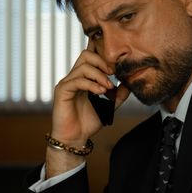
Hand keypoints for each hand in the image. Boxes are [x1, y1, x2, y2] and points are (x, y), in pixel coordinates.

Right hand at [45, 45, 130, 176]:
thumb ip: (118, 94)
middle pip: (86, 54)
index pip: (92, 57)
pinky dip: (92, 84)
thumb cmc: (88, 122)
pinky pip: (77, 80)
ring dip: (99, 75)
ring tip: (108, 87)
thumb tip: (129, 83)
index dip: (105, 58)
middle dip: (102, 62)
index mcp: (84, 78)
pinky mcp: (62, 90)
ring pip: (83, 66)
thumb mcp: (109, 105)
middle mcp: (74, 77)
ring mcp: (67, 83)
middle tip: (113, 74)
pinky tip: (100, 92)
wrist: (76, 138)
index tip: (117, 70)